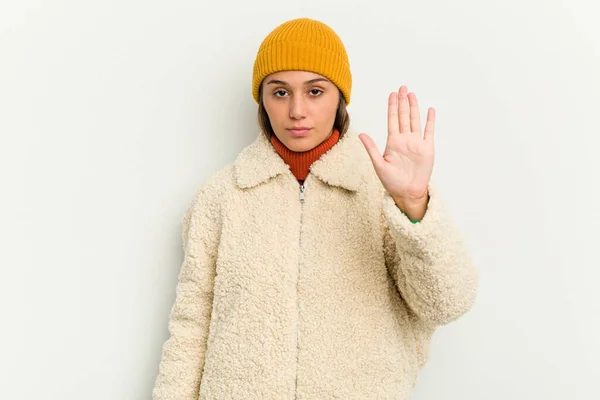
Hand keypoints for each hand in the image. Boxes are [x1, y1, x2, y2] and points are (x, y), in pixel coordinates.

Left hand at [359, 86, 434, 210]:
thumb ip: (371, 148)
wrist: (407, 193)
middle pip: (403, 116)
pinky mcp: (427, 149)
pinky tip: (429, 110)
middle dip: (403, 102)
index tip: (392, 94)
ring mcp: (416, 143)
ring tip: (412, 94)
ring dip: (414, 107)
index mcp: (392, 142)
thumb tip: (361, 134)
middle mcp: (405, 140)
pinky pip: (428, 131)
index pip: (392, 120)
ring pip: (415, 120)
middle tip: (403, 87)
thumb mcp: (379, 164)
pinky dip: (429, 121)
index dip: (392, 107)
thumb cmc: (392, 182)